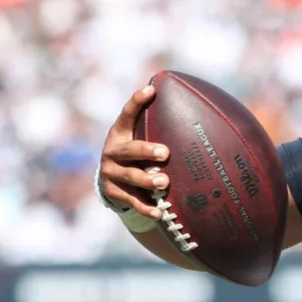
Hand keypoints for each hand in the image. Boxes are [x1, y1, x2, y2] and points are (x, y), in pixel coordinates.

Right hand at [97, 81, 170, 223]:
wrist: (111, 179)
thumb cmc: (136, 153)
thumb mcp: (140, 136)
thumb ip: (156, 124)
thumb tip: (190, 107)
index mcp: (120, 133)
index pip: (127, 114)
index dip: (137, 101)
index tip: (152, 90)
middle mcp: (112, 151)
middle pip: (128, 150)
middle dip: (145, 150)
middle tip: (164, 153)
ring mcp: (111, 172)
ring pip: (129, 176)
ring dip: (147, 179)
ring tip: (164, 182)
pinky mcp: (113, 192)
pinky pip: (132, 201)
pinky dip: (146, 207)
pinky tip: (160, 212)